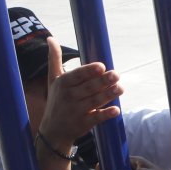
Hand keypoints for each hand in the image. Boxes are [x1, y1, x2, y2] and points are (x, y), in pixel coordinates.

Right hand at [36, 37, 122, 153]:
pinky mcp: (84, 124)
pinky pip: (96, 118)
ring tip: (120, 88)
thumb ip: (54, 59)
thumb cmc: (56, 100)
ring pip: (94, 101)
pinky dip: (106, 115)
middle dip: (103, 82)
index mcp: (63, 84)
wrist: (53, 131)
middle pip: (88, 88)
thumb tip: (50, 38)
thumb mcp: (52, 80)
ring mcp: (76, 111)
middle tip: (116, 75)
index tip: (102, 66)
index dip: (90, 71)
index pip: (78, 75)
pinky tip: (116, 110)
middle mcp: (69, 97)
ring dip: (108, 95)